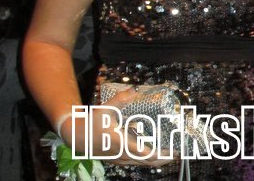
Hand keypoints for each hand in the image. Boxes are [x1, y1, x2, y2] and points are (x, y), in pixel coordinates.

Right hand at [61, 88, 176, 166]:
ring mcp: (119, 158)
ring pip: (141, 164)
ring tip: (169, 155)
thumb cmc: (91, 122)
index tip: (171, 151)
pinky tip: (154, 155)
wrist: (76, 137)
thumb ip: (120, 99)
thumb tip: (134, 90)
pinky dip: (146, 160)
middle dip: (162, 159)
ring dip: (155, 161)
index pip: (143, 152)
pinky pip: (135, 163)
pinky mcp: (117, 159)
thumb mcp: (106, 108)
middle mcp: (121, 153)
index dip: (158, 154)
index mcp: (120, 142)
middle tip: (176, 154)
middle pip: (146, 161)